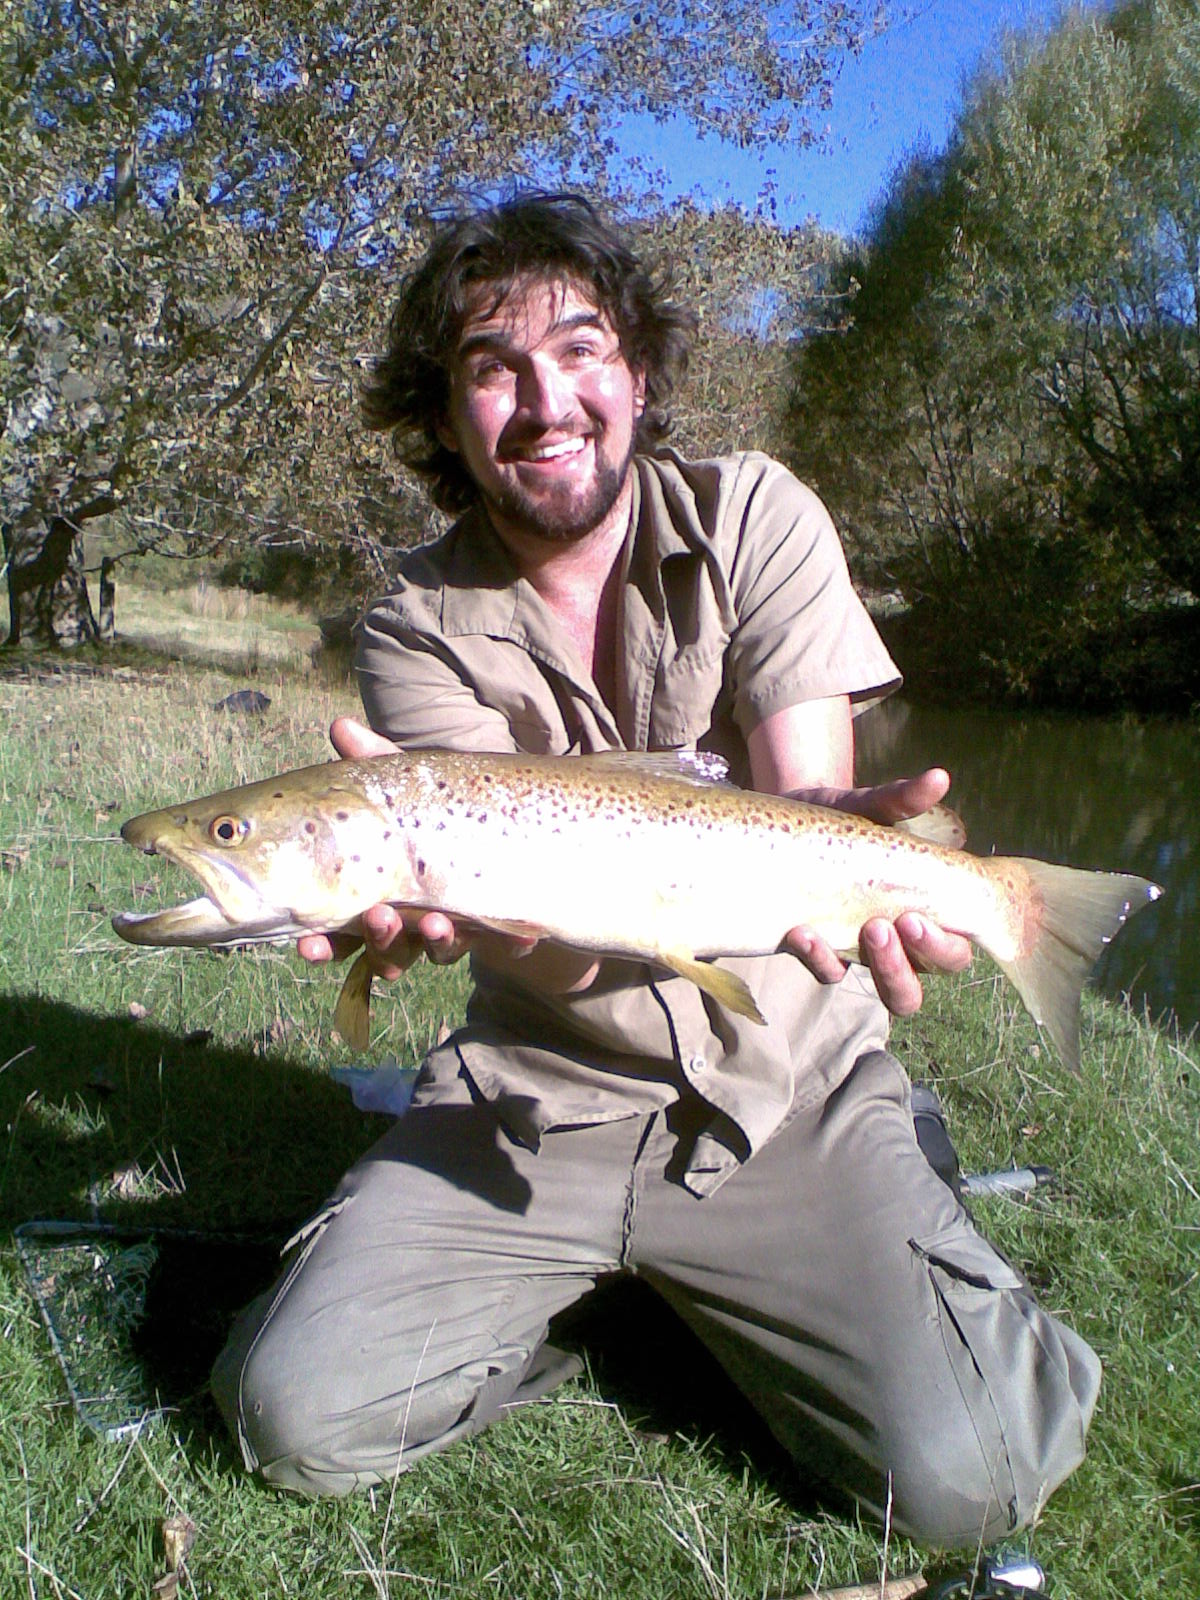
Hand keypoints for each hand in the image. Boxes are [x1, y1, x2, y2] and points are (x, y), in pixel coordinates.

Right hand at [295, 719, 589, 988]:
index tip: (310, 944)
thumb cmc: (437, 806)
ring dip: (436, 941)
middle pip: (389, 949)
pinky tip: (519, 937)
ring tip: (436, 923)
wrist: (507, 825)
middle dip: (382, 939)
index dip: (325, 945)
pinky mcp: (503, 929)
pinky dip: (510, 942)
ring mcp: (459, 930)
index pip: (342, 934)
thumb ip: (377, 763)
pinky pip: (506, 944)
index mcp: (379, 899)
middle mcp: (415, 925)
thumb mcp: (408, 785)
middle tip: (379, 918)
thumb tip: (341, 726)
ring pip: (441, 951)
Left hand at [783, 767, 972, 1015]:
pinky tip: (801, 931)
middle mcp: (900, 943)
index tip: (914, 917)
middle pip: (918, 986)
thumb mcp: (872, 806)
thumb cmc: (848, 815)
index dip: (941, 946)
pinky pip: (828, 969)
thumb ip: (902, 800)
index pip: (953, 951)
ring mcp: (860, 950)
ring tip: (855, 931)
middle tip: (883, 927)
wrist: (795, 813)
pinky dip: (818, 957)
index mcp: (928, 914)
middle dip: (904, 966)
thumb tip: (938, 777)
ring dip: (876, 970)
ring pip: (885, 990)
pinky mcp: (821, 948)